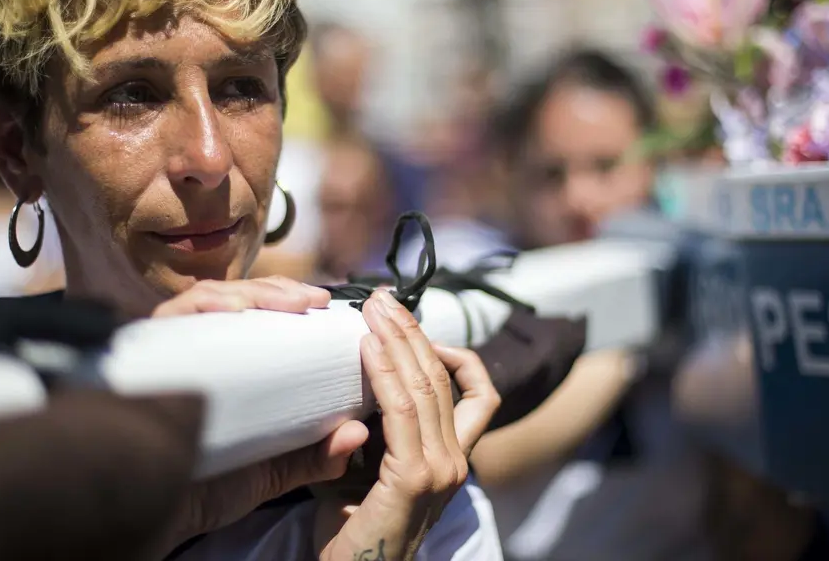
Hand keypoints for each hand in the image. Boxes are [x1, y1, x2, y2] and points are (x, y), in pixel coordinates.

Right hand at [149, 277, 372, 555]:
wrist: (157, 516)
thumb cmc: (207, 487)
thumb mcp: (271, 469)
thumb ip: (312, 454)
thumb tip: (357, 434)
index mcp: (227, 367)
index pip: (257, 315)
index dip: (290, 301)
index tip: (324, 303)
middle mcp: (197, 350)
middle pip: (237, 299)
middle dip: (278, 291)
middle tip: (313, 299)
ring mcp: (170, 346)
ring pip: (210, 297)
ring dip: (252, 293)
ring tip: (289, 302)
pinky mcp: (147, 350)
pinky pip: (173, 314)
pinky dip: (206, 304)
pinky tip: (235, 307)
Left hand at [318, 290, 499, 560]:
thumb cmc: (350, 529)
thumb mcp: (368, 470)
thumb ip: (371, 430)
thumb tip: (352, 385)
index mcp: (452, 458)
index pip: (478, 395)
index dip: (454, 354)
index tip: (414, 328)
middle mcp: (456, 461)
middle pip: (444, 377)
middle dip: (413, 331)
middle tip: (383, 298)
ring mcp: (441, 469)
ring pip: (426, 385)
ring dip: (398, 339)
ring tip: (373, 308)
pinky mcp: (415, 478)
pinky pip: (401, 410)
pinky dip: (385, 371)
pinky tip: (367, 347)